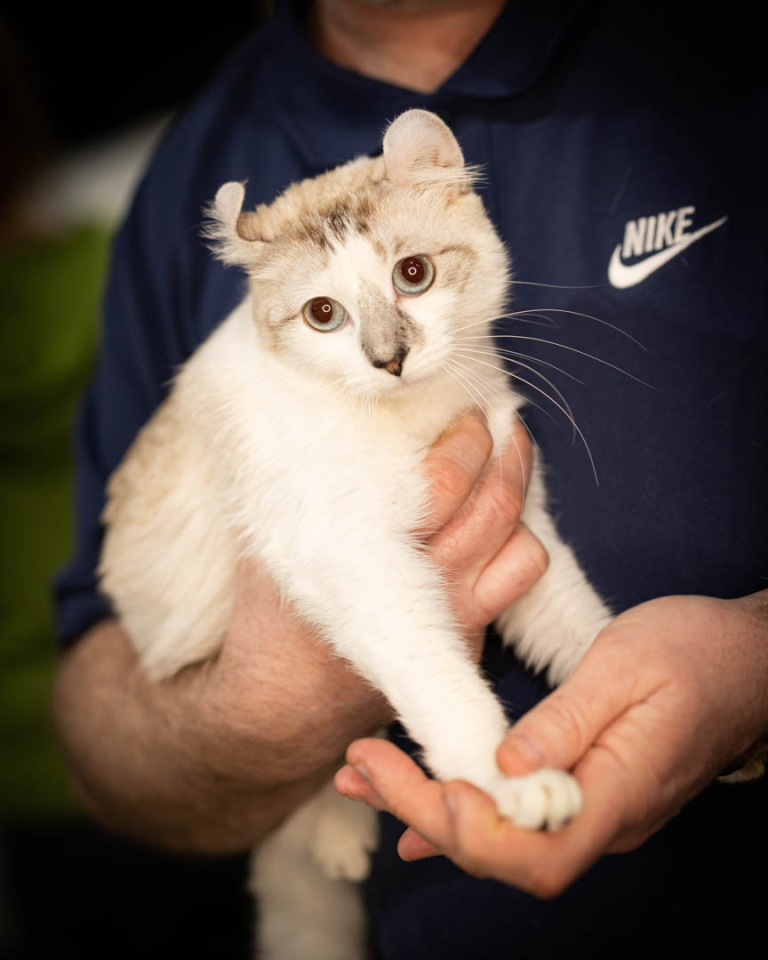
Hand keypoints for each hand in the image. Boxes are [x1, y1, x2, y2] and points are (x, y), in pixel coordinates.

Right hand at [54, 410, 546, 850]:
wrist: (287, 711)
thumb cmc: (275, 623)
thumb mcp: (275, 551)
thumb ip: (301, 496)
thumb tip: (311, 422)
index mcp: (379, 562)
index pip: (445, 486)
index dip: (465, 441)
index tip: (465, 410)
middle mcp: (431, 595)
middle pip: (496, 510)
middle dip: (508, 455)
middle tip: (501, 420)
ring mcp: (459, 624)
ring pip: (525, 550)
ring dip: (523, 499)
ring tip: (510, 460)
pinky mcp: (470, 643)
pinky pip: (517, 584)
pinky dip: (518, 543)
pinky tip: (500, 516)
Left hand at [335, 592, 767, 895]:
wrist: (748, 658)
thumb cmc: (696, 652)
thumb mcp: (627, 667)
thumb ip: (568, 720)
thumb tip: (505, 766)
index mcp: (620, 793)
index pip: (536, 852)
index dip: (476, 834)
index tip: (431, 783)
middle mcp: (604, 819)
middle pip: (503, 851)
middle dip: (424, 813)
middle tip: (361, 767)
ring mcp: (593, 810)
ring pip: (501, 837)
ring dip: (428, 808)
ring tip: (363, 777)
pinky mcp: (582, 790)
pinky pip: (514, 816)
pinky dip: (460, 808)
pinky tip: (416, 808)